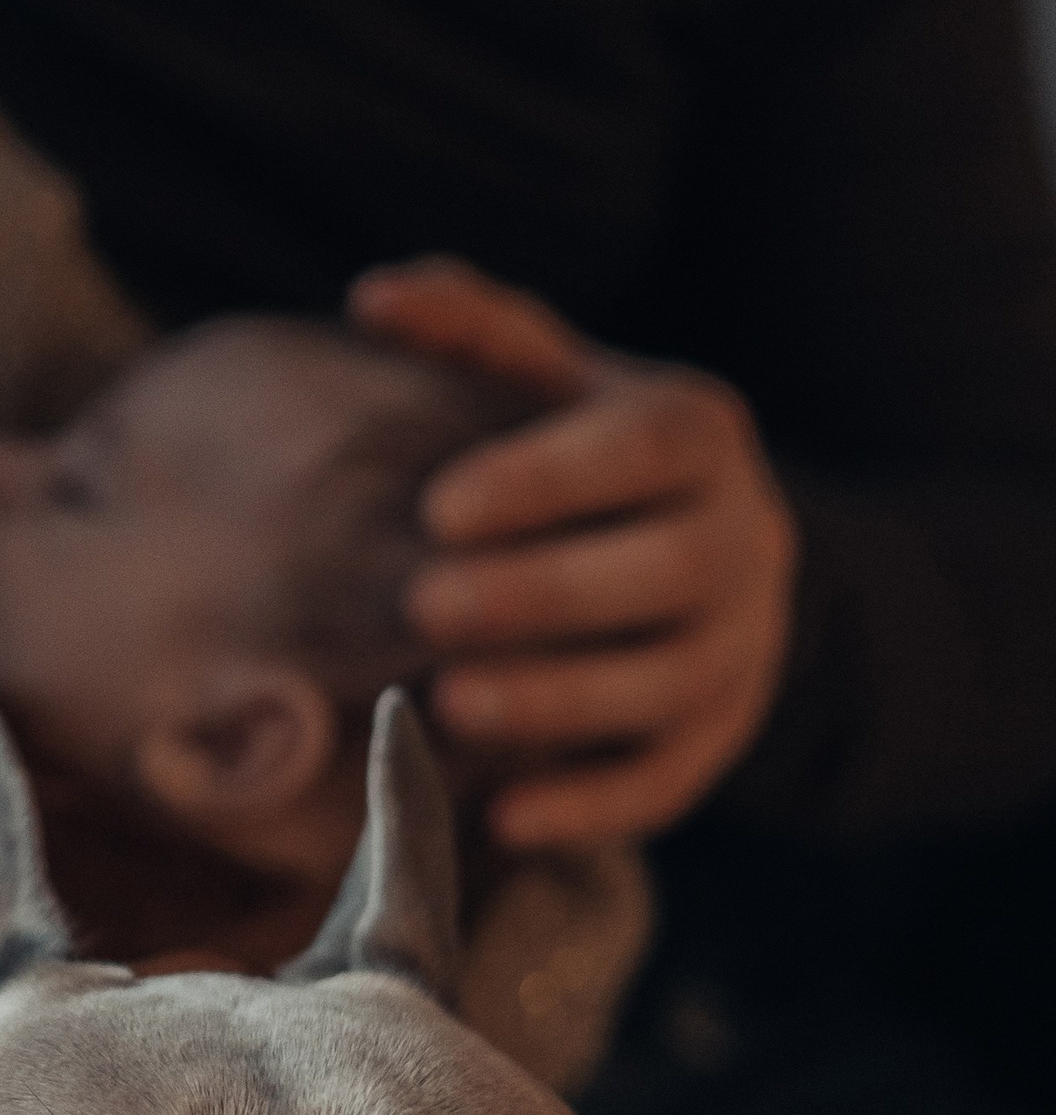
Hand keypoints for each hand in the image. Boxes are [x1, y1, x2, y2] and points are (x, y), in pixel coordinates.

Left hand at [348, 259, 798, 847]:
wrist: (700, 545)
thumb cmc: (581, 448)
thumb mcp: (544, 377)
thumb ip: (467, 327)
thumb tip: (372, 295)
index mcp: (697, 434)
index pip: (639, 451)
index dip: (546, 480)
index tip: (440, 508)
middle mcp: (743, 539)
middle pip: (660, 575)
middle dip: (541, 595)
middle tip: (423, 608)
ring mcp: (741, 647)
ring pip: (664, 685)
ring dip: (558, 701)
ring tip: (448, 705)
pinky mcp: (719, 739)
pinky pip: (666, 783)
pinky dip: (588, 808)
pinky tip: (499, 819)